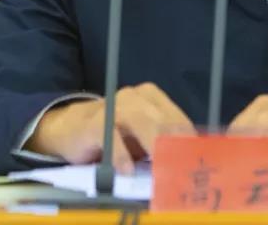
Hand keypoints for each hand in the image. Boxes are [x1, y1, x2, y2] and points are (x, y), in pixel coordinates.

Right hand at [25, 82, 192, 172]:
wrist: (70, 128)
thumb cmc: (115, 135)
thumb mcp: (142, 136)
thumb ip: (163, 143)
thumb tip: (188, 163)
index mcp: (152, 97)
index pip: (178, 120)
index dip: (189, 143)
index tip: (197, 162)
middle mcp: (135, 97)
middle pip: (164, 121)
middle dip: (175, 146)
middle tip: (183, 169)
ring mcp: (115, 107)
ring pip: (142, 123)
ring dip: (154, 147)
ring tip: (161, 169)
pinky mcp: (95, 122)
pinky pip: (112, 137)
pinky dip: (121, 156)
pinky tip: (127, 171)